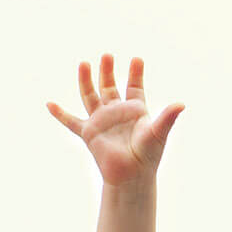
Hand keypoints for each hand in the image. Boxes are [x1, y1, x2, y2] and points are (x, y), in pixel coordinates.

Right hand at [47, 54, 183, 186]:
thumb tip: (181, 104)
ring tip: (84, 63)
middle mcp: (116, 112)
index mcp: (134, 110)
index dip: (136, 73)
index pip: (134, 87)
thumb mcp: (158, 133)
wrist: (132, 176)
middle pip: (109, 87)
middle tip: (108, 55)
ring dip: (86, 81)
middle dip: (108, 71)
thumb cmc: (148, 156)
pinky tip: (49, 104)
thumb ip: (167, 118)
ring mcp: (101, 121)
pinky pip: (71, 122)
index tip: (137, 59)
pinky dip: (60, 114)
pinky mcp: (89, 133)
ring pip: (90, 96)